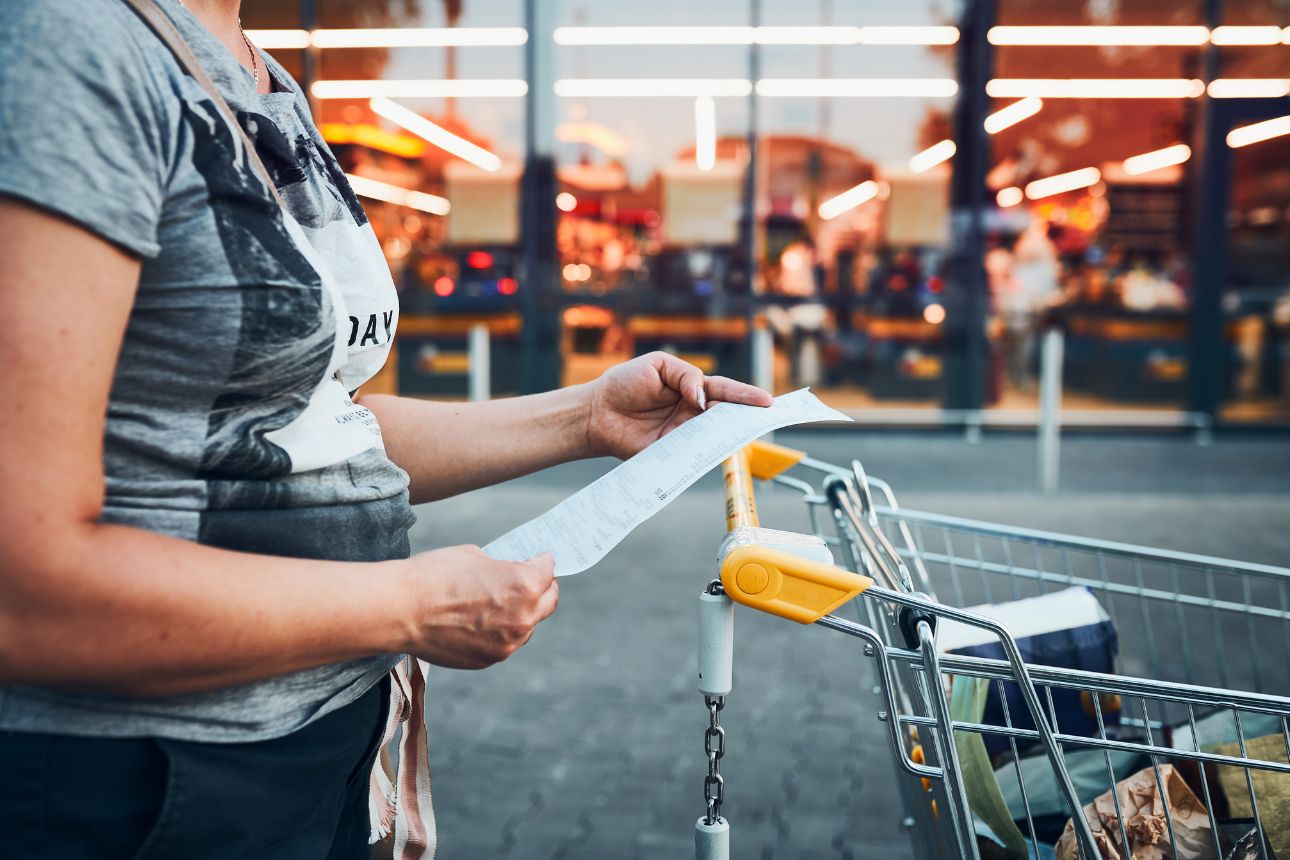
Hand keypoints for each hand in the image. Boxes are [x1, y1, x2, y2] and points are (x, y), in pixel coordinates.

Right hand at [399, 545, 557, 669]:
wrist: (400, 610)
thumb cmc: (435, 575)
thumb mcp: (476, 556)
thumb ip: (501, 568)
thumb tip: (507, 573)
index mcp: (524, 585)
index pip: (548, 571)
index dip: (543, 561)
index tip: (540, 559)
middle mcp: (523, 618)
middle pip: (549, 602)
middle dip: (543, 588)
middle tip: (535, 581)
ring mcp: (507, 643)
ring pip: (527, 627)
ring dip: (522, 614)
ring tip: (503, 602)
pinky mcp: (488, 659)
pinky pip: (504, 643)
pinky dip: (500, 631)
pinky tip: (481, 621)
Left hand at [585, 351, 772, 459]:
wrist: (597, 412)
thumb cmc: (625, 383)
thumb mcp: (658, 365)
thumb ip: (685, 376)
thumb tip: (703, 399)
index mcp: (693, 388)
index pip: (725, 391)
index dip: (746, 396)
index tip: (767, 401)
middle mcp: (693, 412)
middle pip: (726, 415)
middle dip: (747, 417)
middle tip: (768, 419)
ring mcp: (683, 433)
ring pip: (713, 436)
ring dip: (729, 435)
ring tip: (746, 432)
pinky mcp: (671, 452)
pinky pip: (692, 453)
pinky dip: (704, 452)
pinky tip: (715, 448)